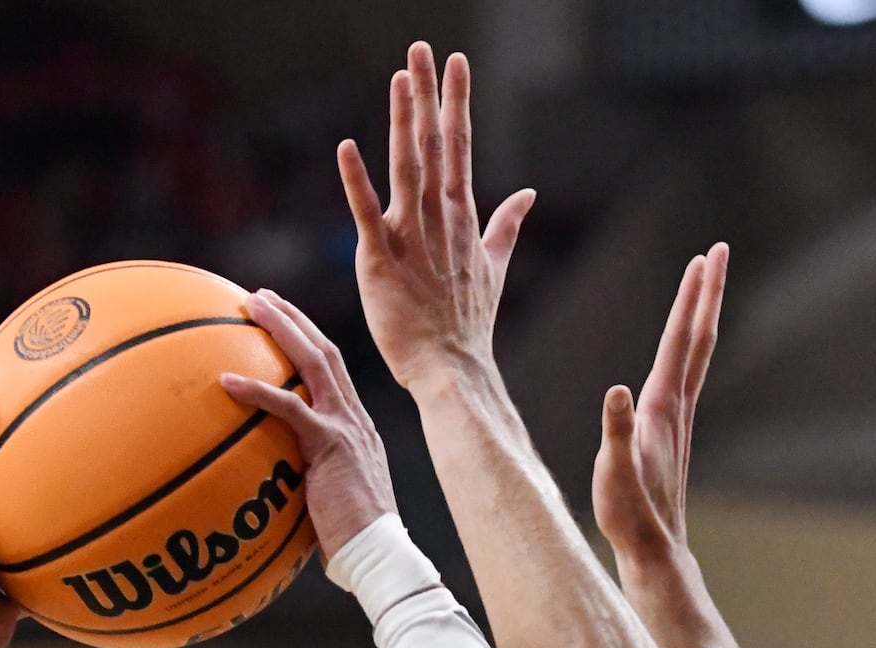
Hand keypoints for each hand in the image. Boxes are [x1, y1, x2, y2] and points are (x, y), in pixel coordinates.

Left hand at [221, 294, 396, 560]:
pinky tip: (226, 381)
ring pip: (315, 362)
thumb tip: (269, 488)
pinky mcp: (331, 445)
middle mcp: (354, 420)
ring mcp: (345, 429)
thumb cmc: (352, 543)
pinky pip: (290, 408)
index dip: (308, 342)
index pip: (333, 374)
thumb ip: (305, 482)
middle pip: (325, 352)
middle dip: (293, 320)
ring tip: (250, 306)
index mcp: (355, 429)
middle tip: (260, 297)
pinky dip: (258, 391)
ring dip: (282, 329)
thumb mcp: (328, 502)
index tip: (281, 322)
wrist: (379, 554)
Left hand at [337, 44, 534, 395]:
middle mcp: (438, 220)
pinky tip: (347, 146)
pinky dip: (357, 182)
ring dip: (402, 121)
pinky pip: (366, 215)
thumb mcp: (492, 268)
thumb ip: (506, 226)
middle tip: (422, 48)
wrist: (453, 371)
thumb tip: (529, 195)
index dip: (457, 102)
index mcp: (461, 218)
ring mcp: (410, 239)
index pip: (459, 147)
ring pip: (406, 169)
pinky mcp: (379, 262)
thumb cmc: (467, 326)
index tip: (456, 61)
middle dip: (429, 95)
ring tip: (400, 77)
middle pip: (433, 146)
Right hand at [593, 244, 727, 567]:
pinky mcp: (670, 435)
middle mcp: (676, 409)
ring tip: (702, 286)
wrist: (655, 553)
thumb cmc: (632, 517)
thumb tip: (616, 390)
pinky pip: (683, 377)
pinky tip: (680, 349)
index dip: (690, 299)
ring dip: (699, 317)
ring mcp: (677, 422)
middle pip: (697, 340)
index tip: (703, 259)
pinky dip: (686, 350)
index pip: (679, 341)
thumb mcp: (615, 475)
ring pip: (694, 357)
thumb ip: (616, 433)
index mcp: (662, 409)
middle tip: (717, 253)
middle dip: (706, 294)